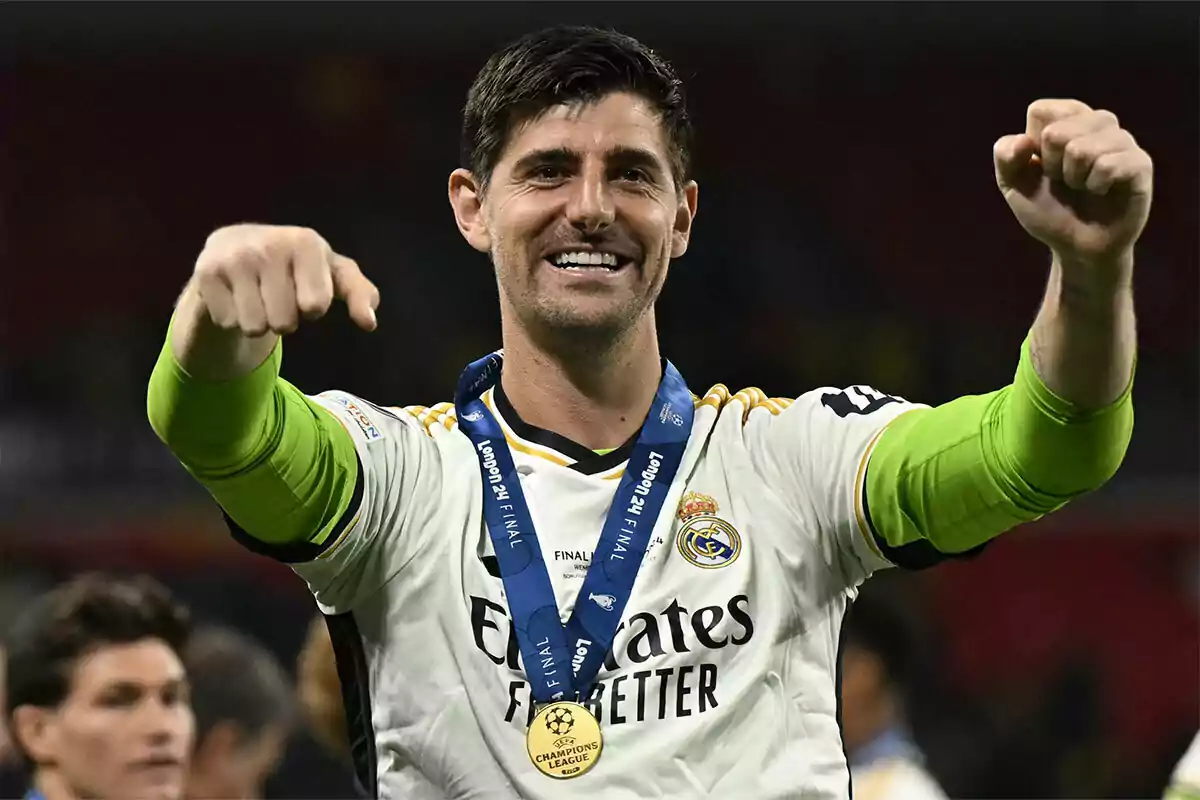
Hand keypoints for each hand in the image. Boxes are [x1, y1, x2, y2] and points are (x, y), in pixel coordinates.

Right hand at [193, 224, 379, 335]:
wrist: (236, 248)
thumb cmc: (296, 267)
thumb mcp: (333, 274)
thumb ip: (360, 294)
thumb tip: (369, 322)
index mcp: (305, 242)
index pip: (316, 306)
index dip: (312, 308)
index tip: (306, 288)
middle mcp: (268, 244)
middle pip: (284, 323)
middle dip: (284, 318)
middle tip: (276, 294)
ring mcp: (235, 257)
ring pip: (255, 327)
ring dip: (259, 322)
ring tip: (257, 296)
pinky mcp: (205, 272)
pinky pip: (229, 323)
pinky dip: (233, 318)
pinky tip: (235, 295)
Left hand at [994, 99, 1152, 266]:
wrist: (1077, 247)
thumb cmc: (1049, 210)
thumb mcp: (1013, 185)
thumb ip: (1005, 157)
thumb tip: (1023, 141)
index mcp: (1068, 119)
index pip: (1041, 110)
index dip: (1034, 146)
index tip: (1043, 167)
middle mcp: (1098, 123)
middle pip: (1057, 131)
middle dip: (1052, 167)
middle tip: (1066, 182)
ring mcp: (1122, 140)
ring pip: (1081, 148)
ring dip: (1074, 178)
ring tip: (1084, 187)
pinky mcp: (1140, 162)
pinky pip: (1107, 165)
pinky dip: (1095, 186)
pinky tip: (1101, 191)